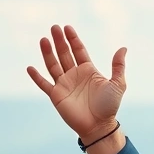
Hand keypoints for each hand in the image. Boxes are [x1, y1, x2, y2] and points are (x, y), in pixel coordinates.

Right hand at [27, 25, 126, 143]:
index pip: (79, 51)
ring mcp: (64, 85)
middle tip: (54, 27)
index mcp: (88, 71)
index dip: (73, 39)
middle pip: (64, 54)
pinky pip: (44, 84)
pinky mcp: (56, 95)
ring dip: (47, 53)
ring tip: (44, 39)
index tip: (67, 27)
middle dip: (59, 41)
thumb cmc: (109, 106)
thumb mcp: (118, 84)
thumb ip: (118, 66)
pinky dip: (36, 77)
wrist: (100, 126)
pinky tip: (30, 68)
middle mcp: (74, 75)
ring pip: (53, 65)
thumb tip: (123, 48)